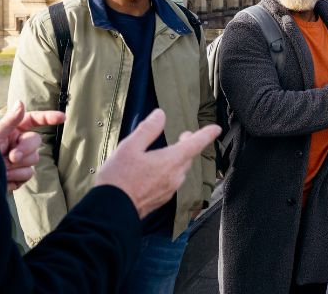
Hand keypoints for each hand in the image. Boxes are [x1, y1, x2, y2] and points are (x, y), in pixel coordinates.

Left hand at [0, 101, 65, 191]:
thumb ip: (9, 121)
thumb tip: (21, 103)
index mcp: (15, 129)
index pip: (35, 120)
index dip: (49, 117)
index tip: (62, 117)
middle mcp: (20, 142)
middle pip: (36, 142)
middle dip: (25, 149)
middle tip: (11, 156)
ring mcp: (22, 159)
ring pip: (34, 159)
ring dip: (17, 165)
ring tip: (1, 167)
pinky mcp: (21, 175)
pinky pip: (28, 174)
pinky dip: (15, 176)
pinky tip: (4, 177)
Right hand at [96, 109, 220, 217]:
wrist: (112, 212)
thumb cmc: (119, 179)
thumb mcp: (130, 147)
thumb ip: (148, 129)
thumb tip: (160, 115)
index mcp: (170, 161)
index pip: (195, 144)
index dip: (207, 134)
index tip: (216, 129)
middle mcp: (174, 176)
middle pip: (188, 157)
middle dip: (189, 145)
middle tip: (185, 136)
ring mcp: (169, 190)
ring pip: (180, 171)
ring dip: (179, 160)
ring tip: (169, 152)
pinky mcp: (161, 199)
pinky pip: (172, 182)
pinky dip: (170, 172)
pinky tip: (157, 171)